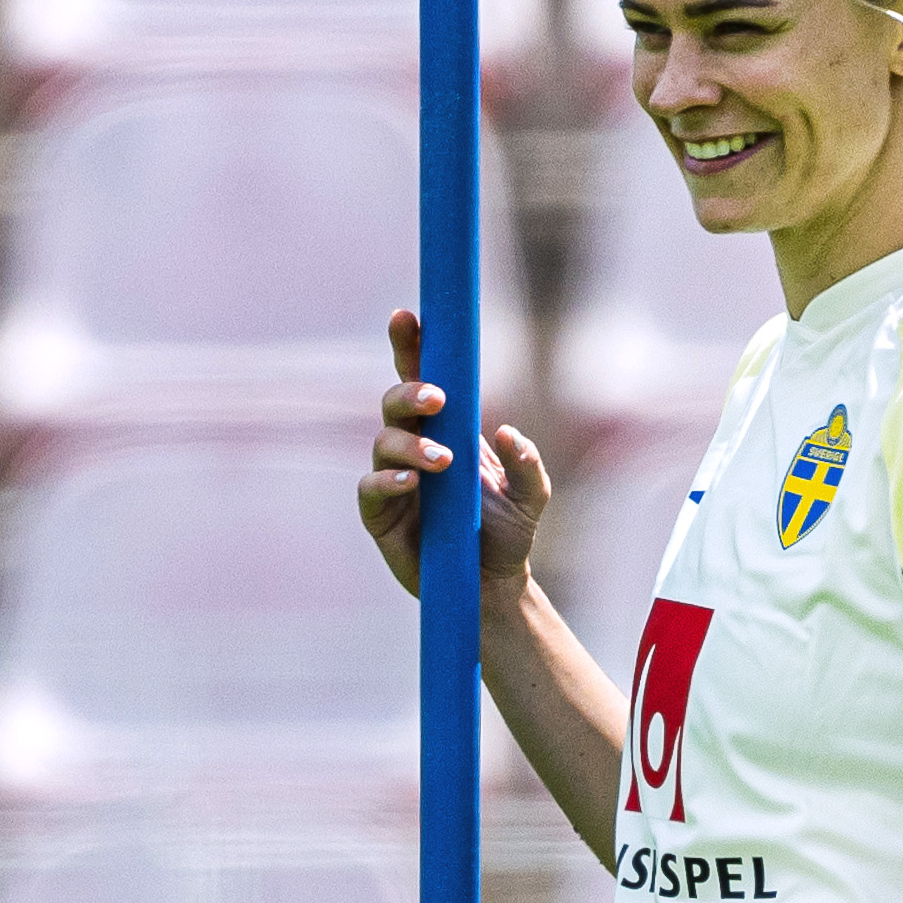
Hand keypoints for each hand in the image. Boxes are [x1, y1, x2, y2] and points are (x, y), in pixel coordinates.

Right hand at [357, 306, 554, 601]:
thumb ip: (528, 464)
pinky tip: (410, 482)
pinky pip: (370, 489)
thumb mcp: (533, 497)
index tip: (408, 317)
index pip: (422, 378)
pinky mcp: (379, 516)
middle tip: (438, 400)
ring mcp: (392, 479)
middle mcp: (413, 446)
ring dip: (410, 444)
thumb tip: (509, 433)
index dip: (411, 346)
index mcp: (446, 430)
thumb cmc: (507, 533)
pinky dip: (387, 481)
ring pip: (383, 441)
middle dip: (411, 391)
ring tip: (443, 462)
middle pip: (395, 402)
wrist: (490, 585)